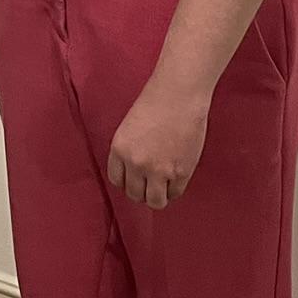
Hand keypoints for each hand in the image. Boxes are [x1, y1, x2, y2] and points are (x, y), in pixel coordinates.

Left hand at [108, 80, 208, 210]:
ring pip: (154, 201)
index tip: (135, 180)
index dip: (127, 182)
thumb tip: (136, 174)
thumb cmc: (156, 104)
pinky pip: (175, 194)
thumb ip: (130, 152)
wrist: (178, 95)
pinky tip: (176, 178)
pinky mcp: (180, 172)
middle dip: (142, 191)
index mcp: (119, 149)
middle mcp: (136, 162)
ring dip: (158, 196)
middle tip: (151, 183)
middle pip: (134, 194)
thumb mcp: (130, 128)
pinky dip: (175, 189)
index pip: (117, 180)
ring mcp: (158, 170)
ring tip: (163, 186)